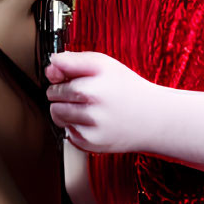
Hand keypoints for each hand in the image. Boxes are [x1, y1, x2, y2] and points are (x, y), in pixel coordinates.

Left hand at [45, 50, 161, 154]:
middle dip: (63, 93)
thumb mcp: (106, 65)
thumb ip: (73, 61)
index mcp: (98, 74)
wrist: (154, 119)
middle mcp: (94, 97)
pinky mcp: (89, 142)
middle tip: (87, 94)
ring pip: (55, 113)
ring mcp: (91, 122)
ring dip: (66, 110)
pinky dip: (76, 127)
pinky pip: (66, 131)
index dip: (59, 72)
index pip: (57, 69)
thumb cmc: (128, 90)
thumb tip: (49, 67)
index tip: (66, 75)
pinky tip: (95, 123)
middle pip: (52, 93)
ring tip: (90, 109)